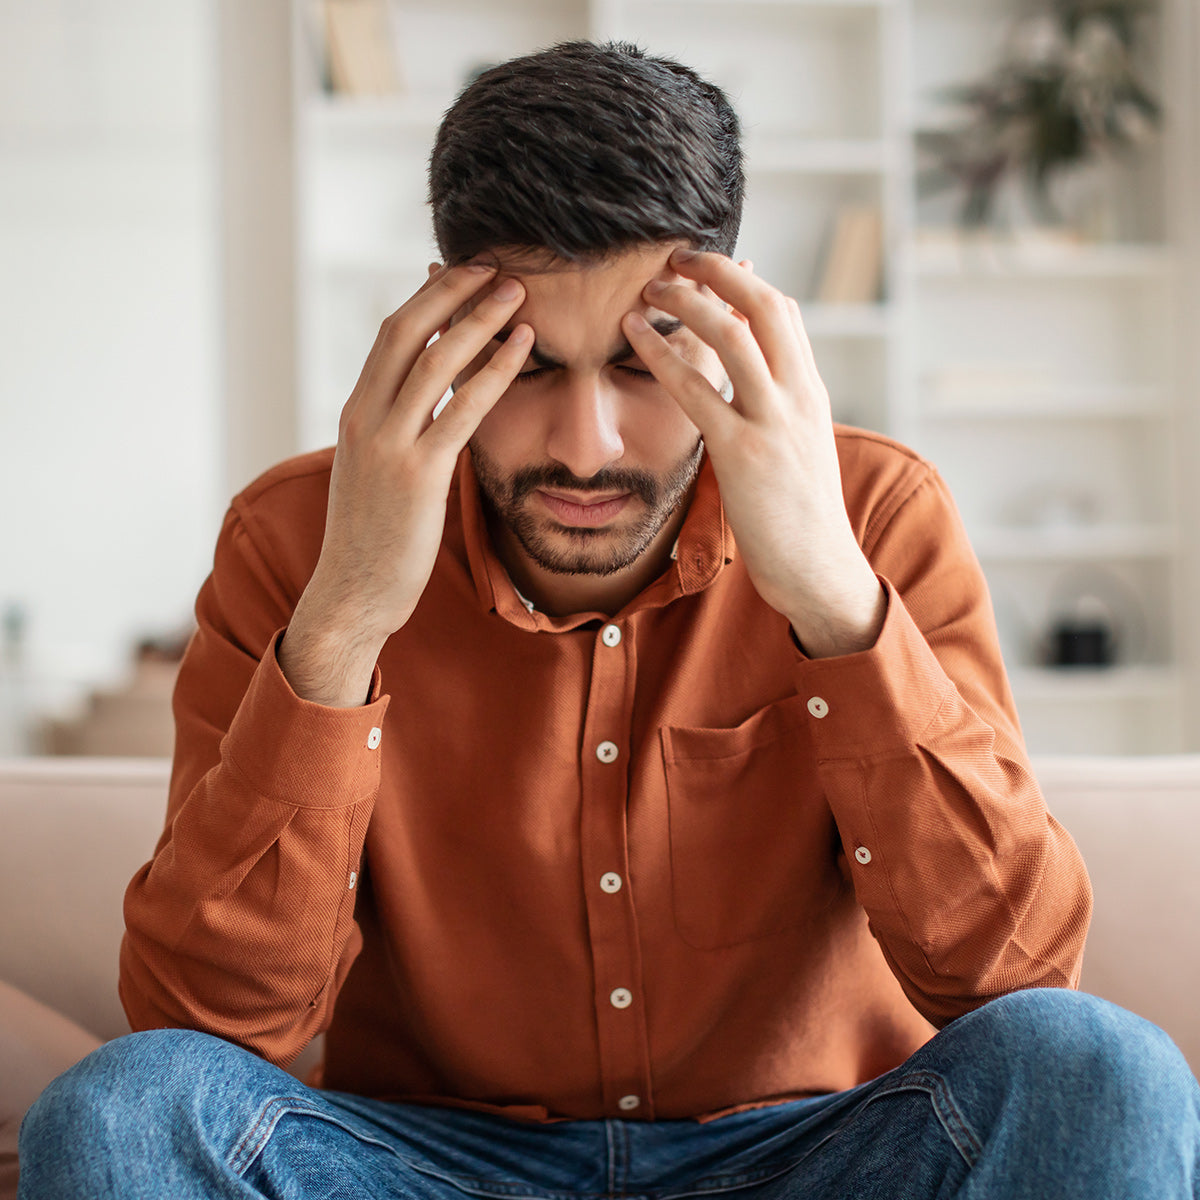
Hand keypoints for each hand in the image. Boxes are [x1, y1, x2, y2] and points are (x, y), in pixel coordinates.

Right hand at [280, 264, 531, 705]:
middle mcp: (366, 418)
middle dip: (452, 289)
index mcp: (355, 414)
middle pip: (407, 330)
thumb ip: (395, 433)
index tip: (464, 274)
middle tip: (494, 265)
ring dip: (479, 319)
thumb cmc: (373, 540)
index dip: (429, 297)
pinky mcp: (418, 474)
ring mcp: (389, 444)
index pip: (392, 336)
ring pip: (435, 360)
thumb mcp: (375, 474)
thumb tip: (428, 408)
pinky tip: (523, 347)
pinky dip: (495, 370)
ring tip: (517, 292)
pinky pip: (462, 408)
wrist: (352, 595)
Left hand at [622, 249, 884, 657]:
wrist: (818, 569)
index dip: (742, 281)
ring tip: (650, 287)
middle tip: (674, 256)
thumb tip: (750, 383)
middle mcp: (799, 396)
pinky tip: (634, 335)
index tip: (704, 269)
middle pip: (763, 304)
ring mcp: (774, 422)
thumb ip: (780, 409)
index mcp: (811, 393)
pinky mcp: (743, 453)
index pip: (783, 313)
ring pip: (732, 334)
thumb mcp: (801, 449)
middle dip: (717, 270)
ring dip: (687, 301)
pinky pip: (697, 390)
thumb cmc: (801, 516)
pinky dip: (662, 354)